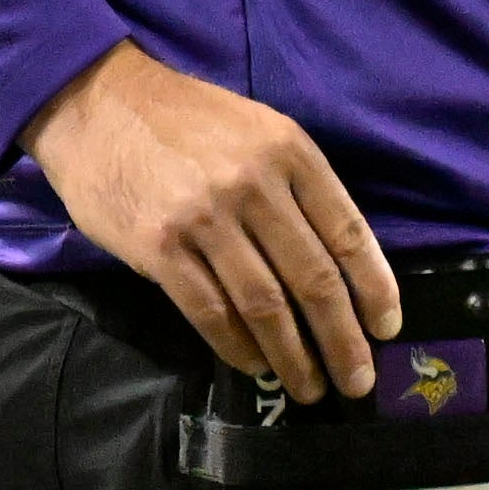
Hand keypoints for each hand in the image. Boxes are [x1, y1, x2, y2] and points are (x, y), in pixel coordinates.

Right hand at [21, 41, 401, 397]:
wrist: (101, 103)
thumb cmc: (188, 118)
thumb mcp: (259, 130)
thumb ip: (296, 185)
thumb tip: (333, 260)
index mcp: (290, 151)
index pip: (347, 231)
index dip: (373, 287)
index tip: (387, 327)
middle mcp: (255, 185)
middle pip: (313, 277)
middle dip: (342, 338)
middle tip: (358, 381)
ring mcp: (206, 219)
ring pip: (265, 304)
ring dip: (292, 356)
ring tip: (310, 386)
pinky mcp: (161, 248)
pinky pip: (210, 311)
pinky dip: (238, 347)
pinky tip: (255, 365)